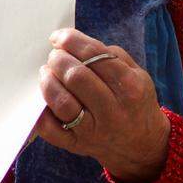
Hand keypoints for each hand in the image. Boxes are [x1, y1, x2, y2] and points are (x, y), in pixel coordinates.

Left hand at [35, 28, 170, 182]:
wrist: (142, 145)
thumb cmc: (133, 100)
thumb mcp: (136, 74)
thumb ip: (109, 55)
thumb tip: (72, 42)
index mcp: (130, 87)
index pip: (94, 56)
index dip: (70, 41)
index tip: (58, 37)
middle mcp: (112, 110)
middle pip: (75, 76)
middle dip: (58, 59)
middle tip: (54, 56)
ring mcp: (93, 131)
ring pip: (61, 102)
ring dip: (47, 81)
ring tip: (47, 73)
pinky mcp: (76, 145)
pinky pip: (49, 129)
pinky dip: (39, 112)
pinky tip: (42, 99)